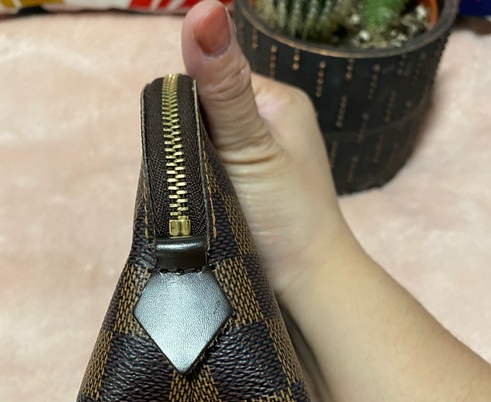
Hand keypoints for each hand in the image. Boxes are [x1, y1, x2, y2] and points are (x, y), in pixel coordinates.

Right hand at [181, 0, 351, 295]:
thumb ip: (224, 87)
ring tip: (199, 196)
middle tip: (195, 178)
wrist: (306, 284)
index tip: (184, 148)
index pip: (209, 80)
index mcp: (273, 100)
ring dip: (189, 168)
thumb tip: (203, 9)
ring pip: (199, 147)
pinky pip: (205, 173)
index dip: (185, 109)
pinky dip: (196, 186)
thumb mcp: (252, 145)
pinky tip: (199, 205)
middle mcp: (264, 123)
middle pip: (201, 115)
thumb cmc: (288, 215)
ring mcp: (254, 158)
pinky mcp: (243, 188)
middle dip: (185, 143)